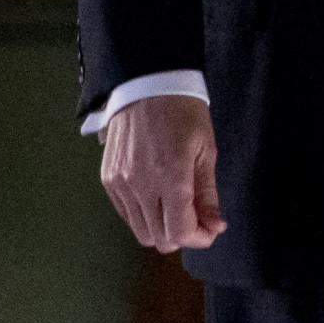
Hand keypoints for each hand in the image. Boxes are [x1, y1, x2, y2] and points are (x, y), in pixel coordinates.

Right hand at [99, 93, 224, 251]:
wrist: (147, 83)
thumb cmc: (184, 112)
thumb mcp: (206, 149)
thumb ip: (208, 193)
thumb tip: (215, 226)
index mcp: (170, 177)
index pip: (180, 232)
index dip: (200, 238)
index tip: (211, 227)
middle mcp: (140, 186)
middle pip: (159, 239)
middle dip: (183, 235)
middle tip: (197, 217)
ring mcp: (120, 184)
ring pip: (141, 231)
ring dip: (162, 227)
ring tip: (177, 206)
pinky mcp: (108, 180)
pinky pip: (126, 214)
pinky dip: (144, 215)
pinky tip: (157, 196)